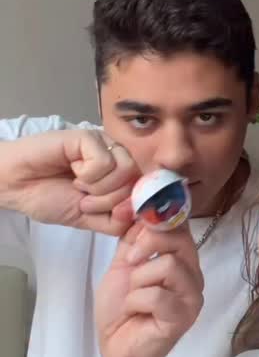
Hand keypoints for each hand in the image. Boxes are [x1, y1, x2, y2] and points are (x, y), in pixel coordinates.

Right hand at [0, 128, 137, 234]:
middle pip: (136, 184)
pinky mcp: (90, 136)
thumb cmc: (49, 197)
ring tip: (78, 183)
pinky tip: (72, 170)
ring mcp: (105, 145)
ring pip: (125, 172)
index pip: (144, 193)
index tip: (97, 211)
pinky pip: (105, 162)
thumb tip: (140, 214)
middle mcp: (116, 157)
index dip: (125, 209)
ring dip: (98, 188)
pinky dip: (87, 175)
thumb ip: (116, 220)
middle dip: (107, 201)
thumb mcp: (89, 219)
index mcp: (119, 176)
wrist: (16, 185)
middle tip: (83, 197)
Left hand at [96, 223, 203, 356]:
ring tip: (133, 296)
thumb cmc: (120, 309)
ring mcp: (192, 297)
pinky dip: (136, 301)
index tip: (134, 223)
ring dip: (139, 280)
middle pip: (179, 239)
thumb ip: (132, 238)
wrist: (116, 350)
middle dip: (146, 245)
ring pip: (168, 266)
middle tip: (129, 262)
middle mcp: (193, 275)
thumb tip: (136, 206)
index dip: (157, 218)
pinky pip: (158, 295)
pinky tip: (136, 312)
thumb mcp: (122, 265)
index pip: (181, 224)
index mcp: (181, 260)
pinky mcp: (183, 317)